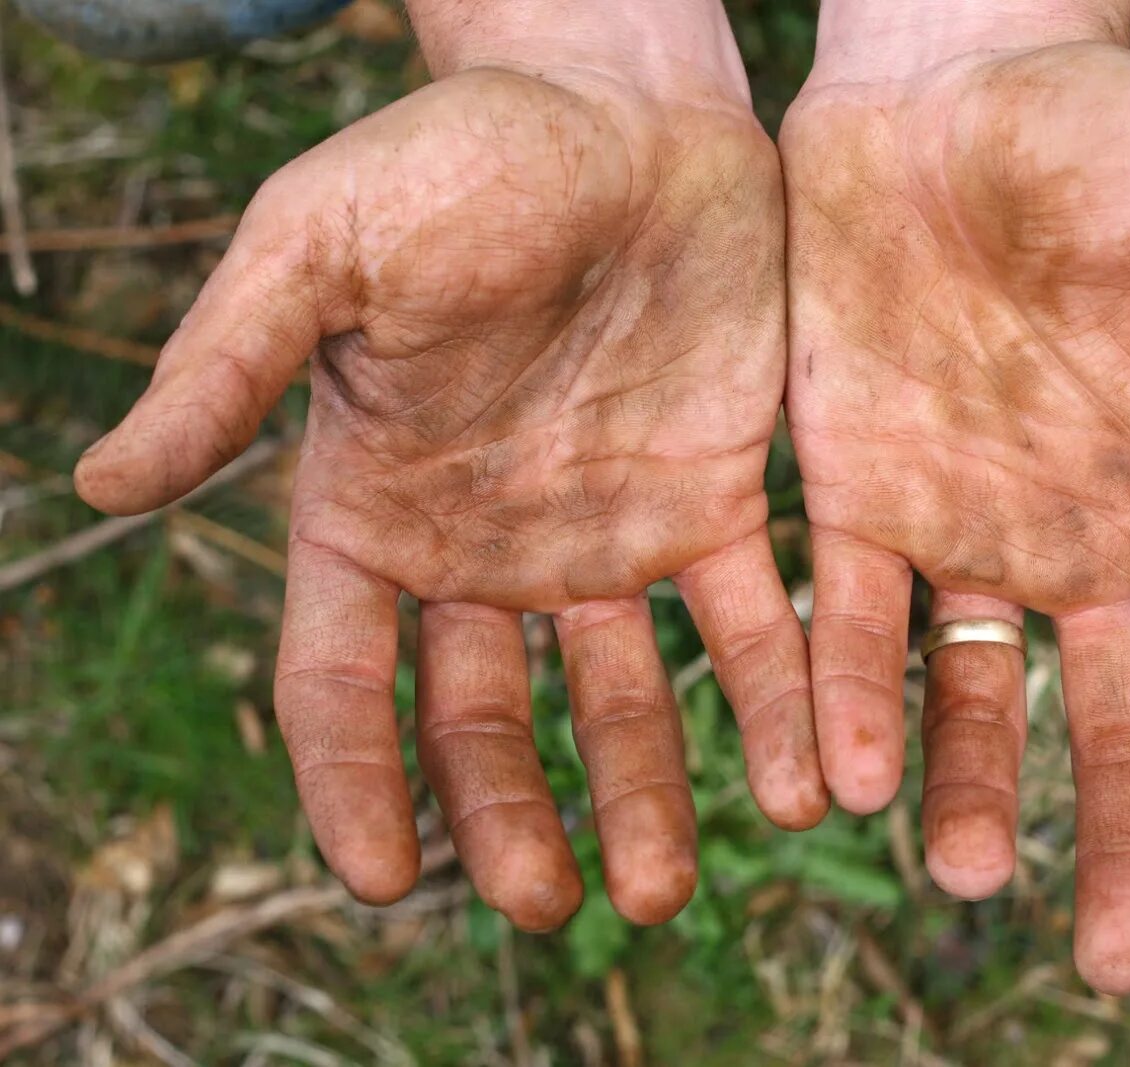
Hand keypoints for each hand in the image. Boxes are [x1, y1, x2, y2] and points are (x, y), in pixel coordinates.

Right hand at [77, 47, 826, 926]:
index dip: (352, 782)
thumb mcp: (321, 247)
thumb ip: (229, 366)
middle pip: (484, 721)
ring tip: (664, 888)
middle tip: (550, 905)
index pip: (342, 681)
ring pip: (621, 700)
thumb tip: (102, 483)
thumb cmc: (461, 158)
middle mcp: (488, 548)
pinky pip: (749, 626)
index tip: (385, 882)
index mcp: (373, 508)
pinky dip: (775, 704)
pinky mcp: (719, 503)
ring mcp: (606, 535)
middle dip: (510, 816)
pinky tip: (804, 779)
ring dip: (645, 795)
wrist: (626, 109)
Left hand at [782, 31, 1129, 988]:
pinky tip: (845, 781)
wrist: (945, 88)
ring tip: (968, 881)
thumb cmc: (1115, 125)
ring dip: (975, 797)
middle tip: (1112, 964)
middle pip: (1114, 729)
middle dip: (1121, 843)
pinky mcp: (857, 494)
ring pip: (974, 701)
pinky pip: (852, 623)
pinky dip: (849, 702)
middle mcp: (1079, 538)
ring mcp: (965, 526)